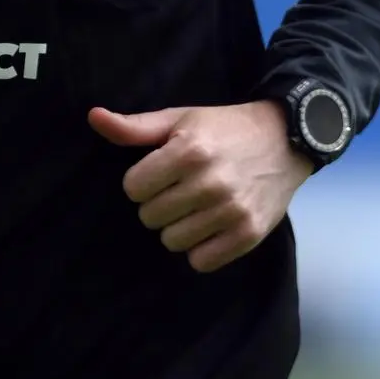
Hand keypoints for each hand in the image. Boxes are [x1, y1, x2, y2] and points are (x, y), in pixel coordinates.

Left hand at [87, 100, 312, 272]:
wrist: (285, 140)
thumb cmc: (224, 128)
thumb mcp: (179, 118)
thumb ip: (135, 127)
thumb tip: (93, 117)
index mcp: (189, 151)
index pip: (133, 188)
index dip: (142, 180)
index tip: (160, 172)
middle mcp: (210, 183)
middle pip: (150, 216)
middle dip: (159, 203)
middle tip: (180, 189)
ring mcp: (232, 211)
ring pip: (172, 241)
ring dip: (178, 227)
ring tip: (196, 207)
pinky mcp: (249, 234)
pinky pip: (201, 261)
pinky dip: (201, 248)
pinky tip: (210, 226)